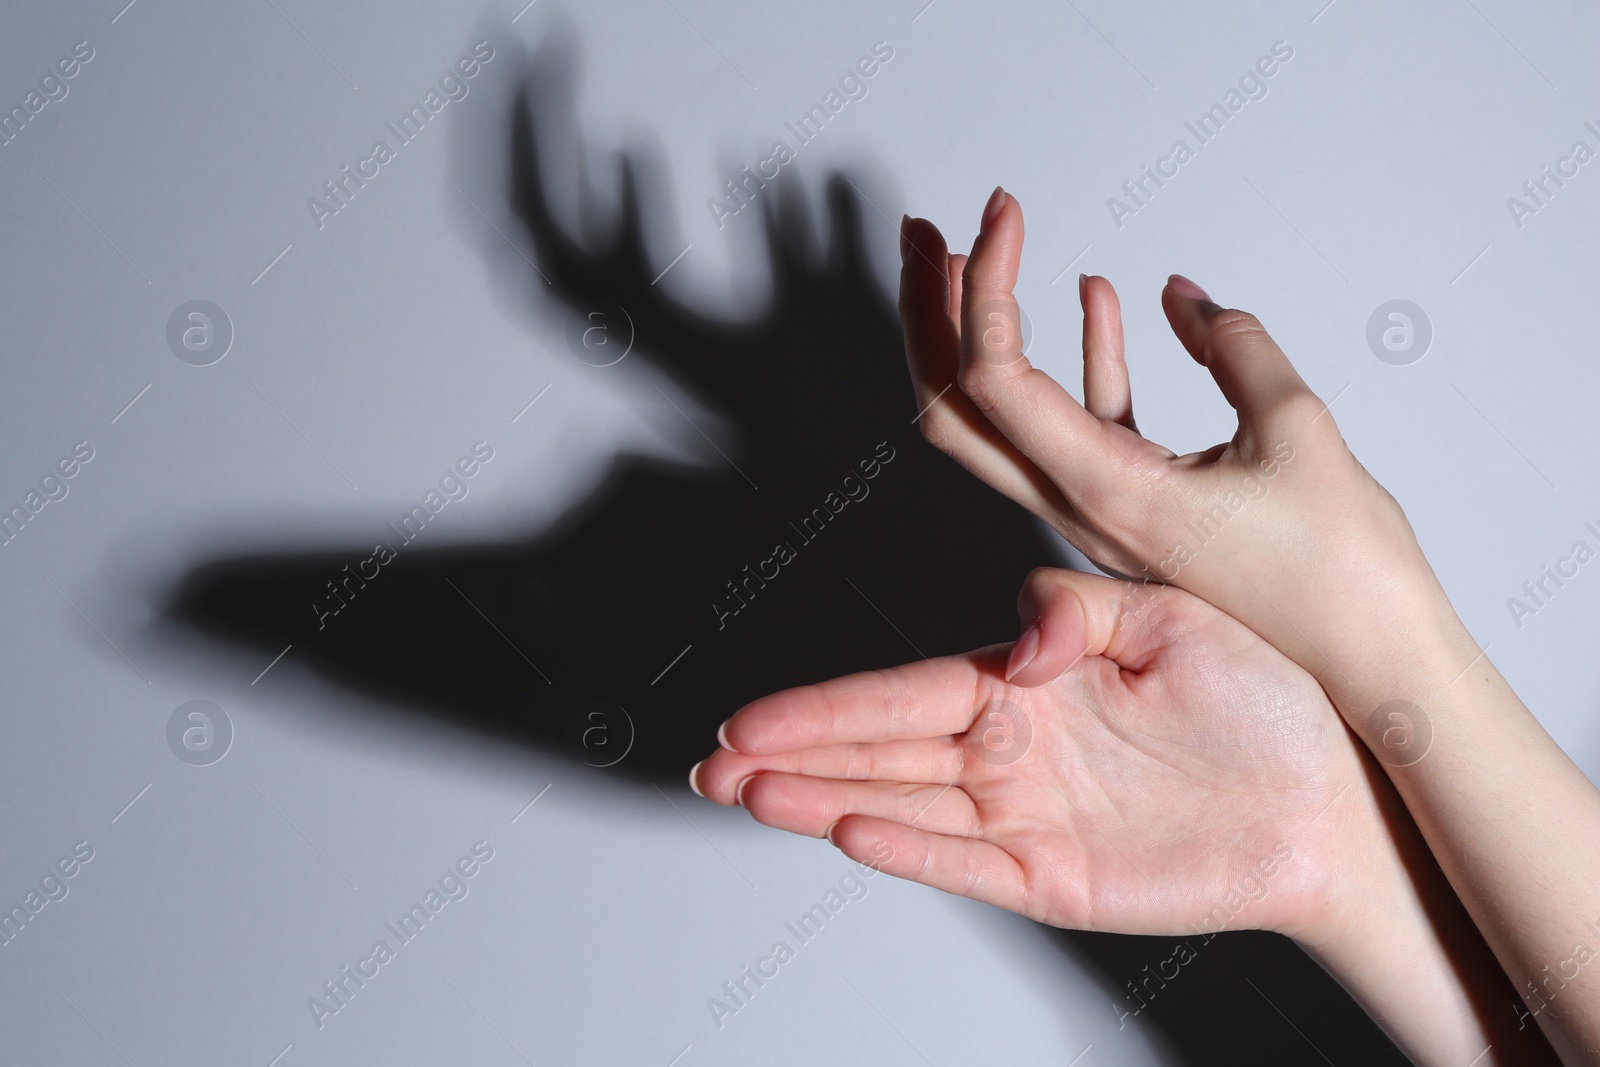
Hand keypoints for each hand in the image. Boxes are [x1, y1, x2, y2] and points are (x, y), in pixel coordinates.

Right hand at [695, 567, 1371, 940]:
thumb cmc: (1267, 696)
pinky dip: (911, 852)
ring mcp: (1030, 819)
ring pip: (905, 809)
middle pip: (878, 754)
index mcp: (1028, 684)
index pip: (902, 692)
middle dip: (791, 756)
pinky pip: (970, 865)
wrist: (1337, 794)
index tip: (751, 712)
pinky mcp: (1061, 879)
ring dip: (823, 801)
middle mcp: (1014, 752)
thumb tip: (1010, 640)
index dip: (822, 704)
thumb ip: (1072, 611)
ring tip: (747, 794)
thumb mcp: (1167, 615)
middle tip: (712, 762)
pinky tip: (850, 833)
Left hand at [897, 189, 1474, 716]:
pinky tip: (1094, 298)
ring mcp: (1100, 506)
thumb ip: (1234, 346)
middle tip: (923, 232)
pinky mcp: (1135, 501)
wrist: (1372, 655)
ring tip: (978, 250)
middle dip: (929, 313)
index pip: (994, 378)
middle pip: (956, 405)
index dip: (983, 287)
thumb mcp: (1294, 430)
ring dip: (983, 332)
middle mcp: (1080, 504)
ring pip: (1005, 415)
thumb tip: (1185, 299)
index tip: (1004, 216)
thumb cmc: (1341, 569)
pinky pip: (1082, 421)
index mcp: (1104, 488)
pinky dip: (1078, 356)